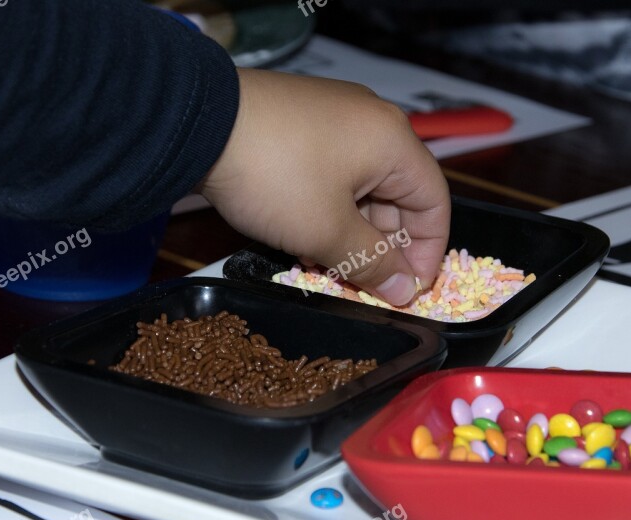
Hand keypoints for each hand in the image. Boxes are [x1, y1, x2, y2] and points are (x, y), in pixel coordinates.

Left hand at [200, 69, 450, 305]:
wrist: (195, 121)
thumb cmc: (275, 176)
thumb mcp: (328, 231)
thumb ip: (373, 263)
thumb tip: (405, 291)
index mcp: (394, 142)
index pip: (435, 203)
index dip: (428, 253)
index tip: (409, 290)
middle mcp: (373, 123)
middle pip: (400, 195)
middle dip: (385, 246)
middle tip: (365, 284)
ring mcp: (336, 117)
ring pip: (363, 187)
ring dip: (353, 233)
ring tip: (328, 266)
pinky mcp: (303, 121)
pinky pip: (333, 173)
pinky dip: (329, 209)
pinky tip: (305, 237)